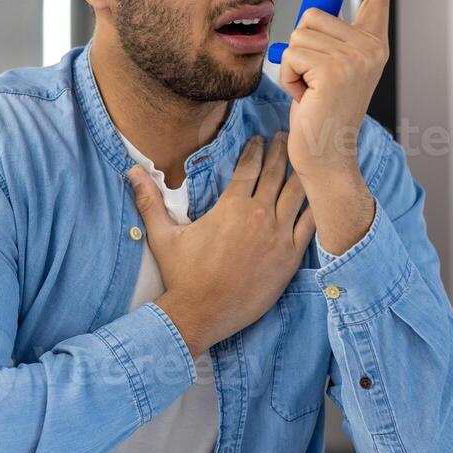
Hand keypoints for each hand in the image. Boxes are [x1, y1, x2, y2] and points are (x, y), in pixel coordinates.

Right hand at [127, 133, 316, 355]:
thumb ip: (150, 200)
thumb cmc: (182, 276)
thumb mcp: (162, 236)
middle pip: (276, 173)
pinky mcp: (290, 257)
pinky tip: (320, 195)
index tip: (259, 139)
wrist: (202, 314)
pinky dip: (316, 206)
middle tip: (285, 138)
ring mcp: (278, 236)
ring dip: (301, 172)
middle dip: (281, 152)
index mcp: (231, 207)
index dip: (255, 149)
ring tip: (306, 159)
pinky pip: (310, 224)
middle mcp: (258, 215)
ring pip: (297, 194)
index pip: (249, 166)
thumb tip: (132, 171)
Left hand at [279, 0, 390, 180]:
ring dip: (292, 62)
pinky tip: (303, 95)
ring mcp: (355, 59)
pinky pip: (291, 54)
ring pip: (299, 34)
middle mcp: (372, 48)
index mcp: (376, 44)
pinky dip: (287, 75)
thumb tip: (314, 6)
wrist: (326, 152)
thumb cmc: (323, 111)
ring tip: (309, 88)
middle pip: (316, 14)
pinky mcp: (333, 70)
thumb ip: (333, 36)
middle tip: (312, 76)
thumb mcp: (335, 66)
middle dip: (301, 43)